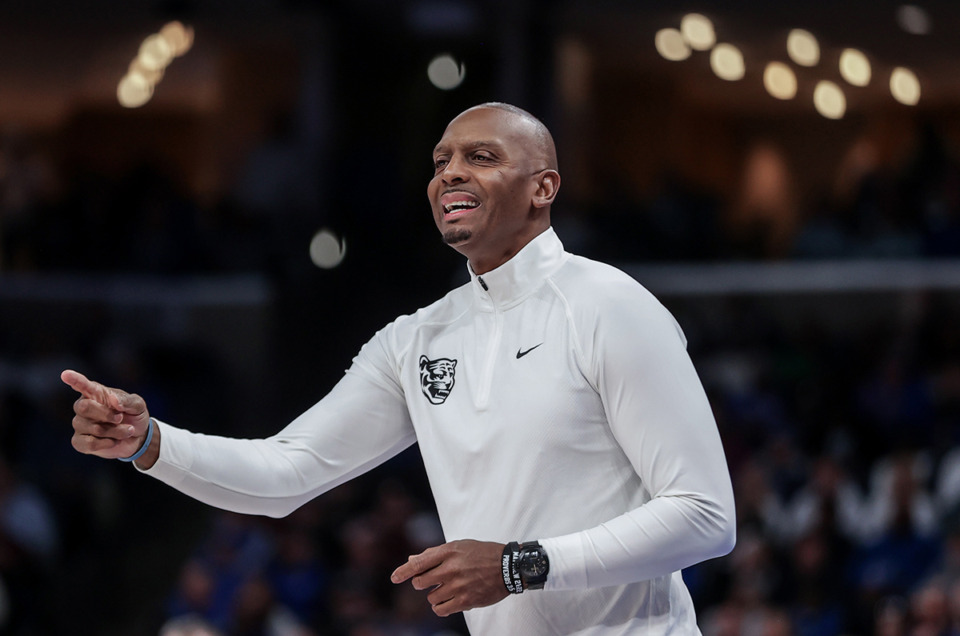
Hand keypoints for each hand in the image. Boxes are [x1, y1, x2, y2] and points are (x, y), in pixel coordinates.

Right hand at [61, 369, 153, 464]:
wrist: (137, 437)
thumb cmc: (134, 416)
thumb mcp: (138, 405)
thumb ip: (127, 400)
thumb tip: (112, 400)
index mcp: (96, 393)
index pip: (82, 385)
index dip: (74, 380)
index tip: (66, 374)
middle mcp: (84, 406)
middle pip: (84, 408)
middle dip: (107, 415)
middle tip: (121, 418)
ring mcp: (80, 424)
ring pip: (93, 429)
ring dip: (116, 432)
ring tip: (126, 431)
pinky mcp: (80, 441)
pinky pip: (89, 443)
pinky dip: (107, 443)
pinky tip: (114, 441)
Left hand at [390, 539, 508, 616]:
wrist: (509, 567)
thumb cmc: (482, 554)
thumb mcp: (459, 546)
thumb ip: (434, 554)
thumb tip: (411, 560)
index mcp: (449, 551)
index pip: (419, 563)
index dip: (403, 571)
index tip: (394, 578)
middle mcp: (451, 568)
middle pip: (420, 582)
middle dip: (421, 583)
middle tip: (431, 581)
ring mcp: (458, 585)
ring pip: (431, 597)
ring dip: (435, 595)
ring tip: (449, 589)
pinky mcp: (466, 600)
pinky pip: (441, 609)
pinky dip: (441, 607)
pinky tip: (449, 601)